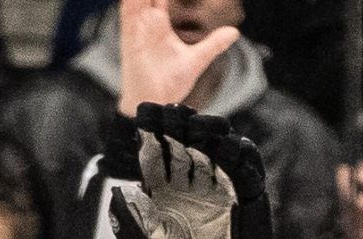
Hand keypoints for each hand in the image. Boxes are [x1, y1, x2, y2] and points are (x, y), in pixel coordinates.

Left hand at [108, 104, 290, 238]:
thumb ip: (128, 225)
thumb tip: (121, 194)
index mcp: (163, 193)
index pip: (157, 152)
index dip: (151, 132)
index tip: (145, 115)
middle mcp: (190, 187)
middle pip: (186, 143)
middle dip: (179, 125)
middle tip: (174, 114)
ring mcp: (219, 191)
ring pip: (217, 149)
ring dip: (210, 132)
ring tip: (200, 125)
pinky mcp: (246, 201)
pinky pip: (247, 170)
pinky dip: (242, 155)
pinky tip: (230, 146)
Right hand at [117, 0, 237, 113]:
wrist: (155, 104)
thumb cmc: (170, 84)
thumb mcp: (196, 60)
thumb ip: (213, 44)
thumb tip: (234, 32)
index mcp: (159, 22)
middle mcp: (146, 21)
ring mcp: (136, 26)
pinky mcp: (129, 35)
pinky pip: (128, 8)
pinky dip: (132, 0)